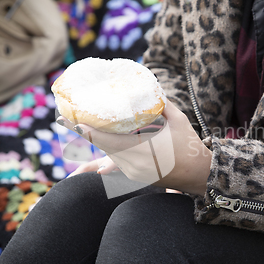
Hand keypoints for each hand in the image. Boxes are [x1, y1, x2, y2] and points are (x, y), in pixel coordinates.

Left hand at [57, 100, 211, 194]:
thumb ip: (163, 104)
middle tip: (64, 119)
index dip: (87, 131)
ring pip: (108, 154)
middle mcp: (134, 164)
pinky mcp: (136, 177)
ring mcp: (134, 173)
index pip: (106, 140)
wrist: (200, 175)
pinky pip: (117, 162)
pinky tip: (100, 152)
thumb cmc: (191, 146)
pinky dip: (110, 152)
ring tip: (79, 125)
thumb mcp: (178, 120)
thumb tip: (151, 87)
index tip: (71, 120)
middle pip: (102, 147)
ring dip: (97, 141)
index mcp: (142, 150)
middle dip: (85, 133)